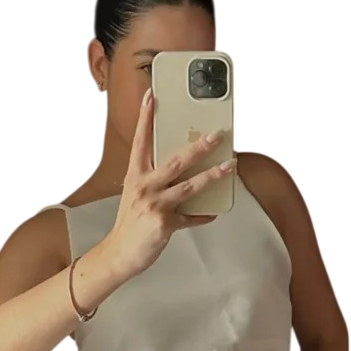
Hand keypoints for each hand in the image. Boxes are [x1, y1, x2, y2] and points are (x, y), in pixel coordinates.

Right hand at [103, 88, 235, 277]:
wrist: (119, 253)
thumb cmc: (129, 224)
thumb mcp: (135, 195)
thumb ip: (153, 180)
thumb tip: (180, 168)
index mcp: (134, 176)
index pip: (140, 142)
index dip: (145, 118)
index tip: (151, 97)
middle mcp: (144, 187)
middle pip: (176, 160)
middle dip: (200, 146)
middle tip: (217, 134)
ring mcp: (155, 205)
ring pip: (190, 185)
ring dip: (213, 174)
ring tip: (230, 166)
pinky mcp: (165, 224)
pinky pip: (191, 217)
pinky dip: (204, 215)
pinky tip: (214, 212)